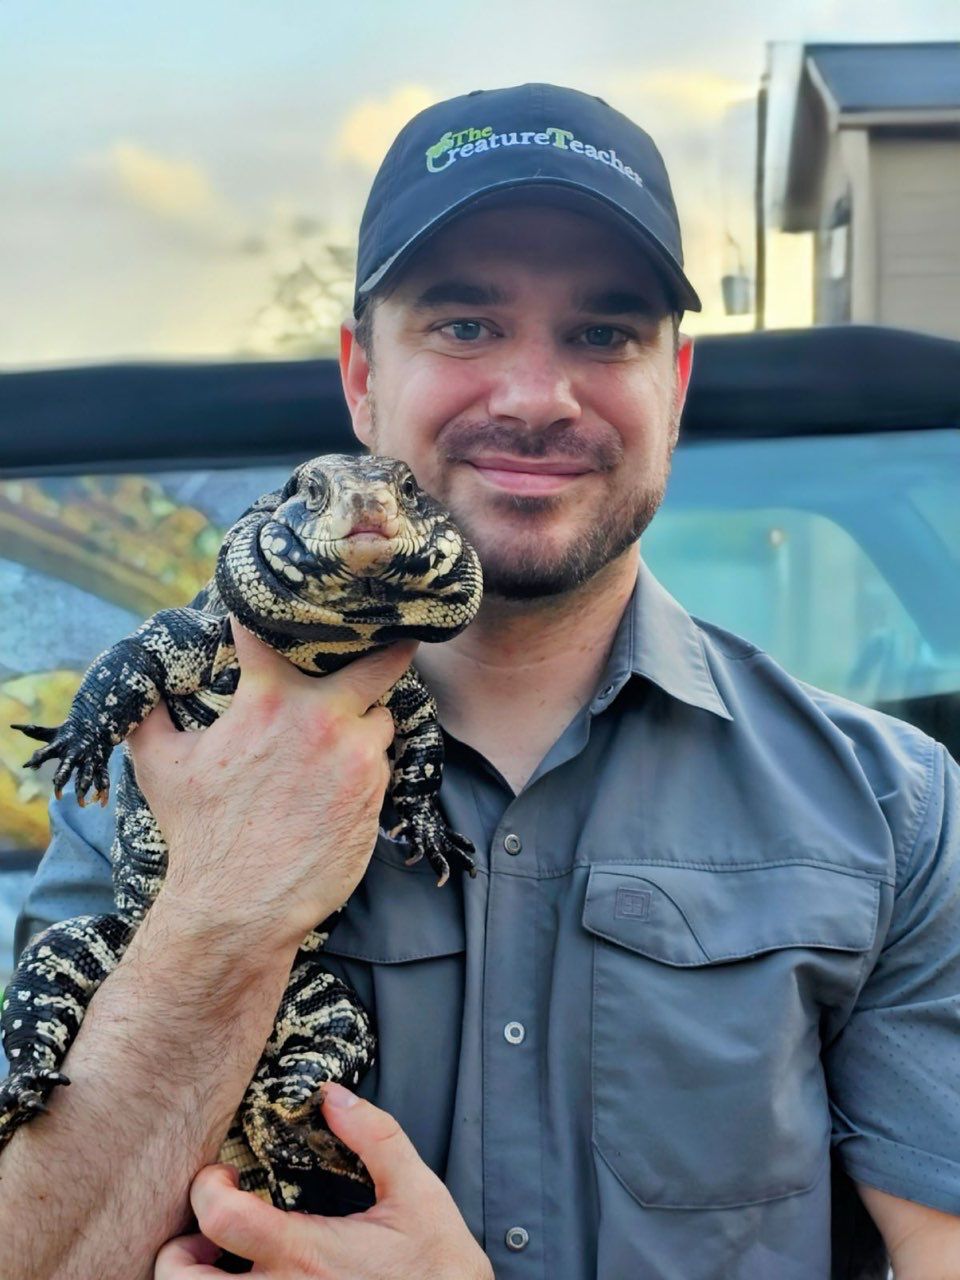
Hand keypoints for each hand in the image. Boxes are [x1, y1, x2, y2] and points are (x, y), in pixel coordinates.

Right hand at [129, 621, 415, 951]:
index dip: (274, 618)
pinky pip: (382, 760)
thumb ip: (151, 715)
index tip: (287, 611)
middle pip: (380, 663)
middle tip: (397, 638)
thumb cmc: (198, 835)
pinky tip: (344, 780)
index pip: (273, 634)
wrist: (239, 906)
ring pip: (380, 716)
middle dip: (391, 648)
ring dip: (365, 721)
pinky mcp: (375, 792)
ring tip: (343, 738)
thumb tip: (142, 687)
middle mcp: (322, 719)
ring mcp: (356, 755)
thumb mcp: (159, 766)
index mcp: (269, 700)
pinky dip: (367, 762)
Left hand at [154, 1083, 493, 1279]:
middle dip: (177, 1253)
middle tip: (206, 1234)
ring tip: (221, 1266)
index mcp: (303, 1254)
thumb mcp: (416, 1193)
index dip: (206, 1188)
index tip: (224, 1176)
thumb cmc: (438, 1269)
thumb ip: (374, 1136)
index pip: (218, 1218)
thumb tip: (333, 1096)